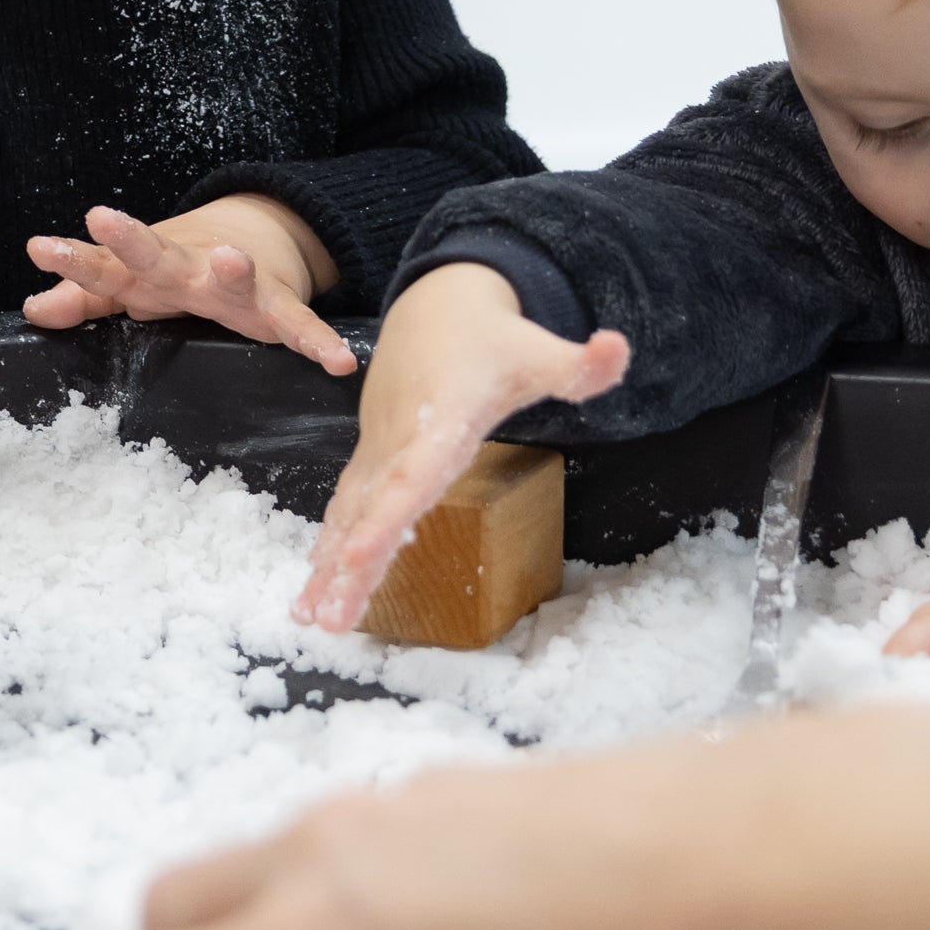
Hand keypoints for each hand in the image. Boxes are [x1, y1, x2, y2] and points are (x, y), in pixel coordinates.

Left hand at [22, 197, 354, 374]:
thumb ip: (85, 297)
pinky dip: (318, 341)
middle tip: (104, 219)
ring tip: (232, 259)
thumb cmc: (177, 267)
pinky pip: (298, 326)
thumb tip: (32, 308)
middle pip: (156, 254)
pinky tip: (338, 360)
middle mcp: (188, 269)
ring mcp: (235, 284)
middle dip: (130, 239)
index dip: (72, 259)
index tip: (38, 249)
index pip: (102, 265)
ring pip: (234, 277)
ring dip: (233, 269)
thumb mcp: (130, 283)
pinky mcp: (277, 306)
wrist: (254, 232)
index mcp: (147, 270)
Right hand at [297, 262, 623, 630]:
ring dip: (329, 567)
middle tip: (330, 620)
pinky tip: (313, 589)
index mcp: (442, 418)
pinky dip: (327, 546)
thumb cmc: (495, 340)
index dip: (386, 517)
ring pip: (350, 513)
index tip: (356, 555)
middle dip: (348, 565)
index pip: (412, 475)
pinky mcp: (372, 459)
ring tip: (312, 619)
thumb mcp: (540, 351)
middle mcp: (400, 439)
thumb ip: (579, 365)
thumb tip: (618, 348)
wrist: (434, 309)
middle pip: (372, 509)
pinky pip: (347, 507)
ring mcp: (380, 450)